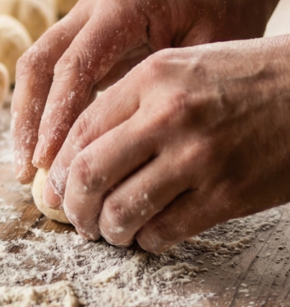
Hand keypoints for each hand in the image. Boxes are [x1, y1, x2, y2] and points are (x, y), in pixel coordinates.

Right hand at [12, 0, 272, 187]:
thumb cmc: (227, 12)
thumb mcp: (210, 51)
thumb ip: (166, 91)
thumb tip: (126, 153)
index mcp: (123, 5)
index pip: (74, 67)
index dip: (56, 118)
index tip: (48, 163)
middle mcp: (93, 5)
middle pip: (40, 64)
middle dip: (28, 121)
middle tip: (28, 172)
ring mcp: (83, 15)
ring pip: (36, 66)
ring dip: (27, 117)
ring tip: (28, 168)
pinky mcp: (82, 31)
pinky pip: (51, 70)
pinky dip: (43, 109)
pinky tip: (47, 148)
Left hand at [48, 37, 289, 250]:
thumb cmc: (248, 77)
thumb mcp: (185, 65)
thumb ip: (133, 98)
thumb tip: (82, 146)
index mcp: (153, 78)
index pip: (81, 130)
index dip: (61, 168)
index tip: (58, 187)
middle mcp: (169, 115)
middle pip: (90, 174)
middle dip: (74, 206)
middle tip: (77, 218)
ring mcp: (199, 157)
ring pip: (122, 210)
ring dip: (108, 230)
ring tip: (111, 231)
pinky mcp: (227, 195)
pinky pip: (165, 232)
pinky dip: (148, 241)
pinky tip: (150, 235)